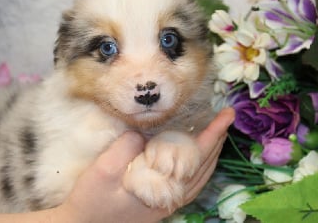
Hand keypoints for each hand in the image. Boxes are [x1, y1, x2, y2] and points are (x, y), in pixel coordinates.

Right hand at [54, 107, 234, 222]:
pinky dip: (201, 168)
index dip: (213, 133)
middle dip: (218, 139)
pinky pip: (192, 185)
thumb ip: (125, 148)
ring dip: (212, 153)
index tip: (226, 114)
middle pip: (204, 165)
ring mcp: (168, 202)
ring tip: (218, 134)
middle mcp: (171, 197)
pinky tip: (198, 161)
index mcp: (162, 187)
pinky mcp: (161, 204)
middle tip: (226, 117)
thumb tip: (142, 134)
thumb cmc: (92, 201)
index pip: (196, 156)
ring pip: (201, 176)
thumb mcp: (103, 171)